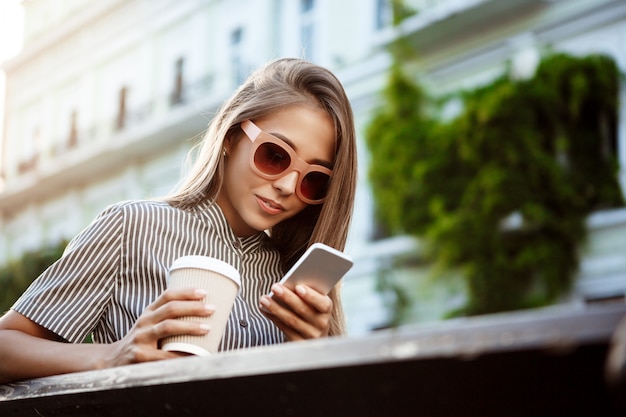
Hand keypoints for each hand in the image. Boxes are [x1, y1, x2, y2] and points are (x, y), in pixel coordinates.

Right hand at [97, 288, 213, 367]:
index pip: (167, 295)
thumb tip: (204, 314)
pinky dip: (180, 355)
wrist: (112, 361)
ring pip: (167, 327)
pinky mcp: (139, 356)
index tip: (204, 292)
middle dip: (193, 307)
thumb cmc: (142, 341)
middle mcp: (144, 322)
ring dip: (189, 326)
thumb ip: (170, 318)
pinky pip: (163, 355)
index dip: (186, 292)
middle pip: (170, 309)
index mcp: (149, 312)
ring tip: (207, 328)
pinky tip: (193, 355)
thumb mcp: (150, 324)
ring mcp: (140, 338)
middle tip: (212, 309)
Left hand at [259, 284, 331, 340]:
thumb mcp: (314, 302)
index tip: (298, 287)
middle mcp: (321, 324)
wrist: (314, 335)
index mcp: (326, 310)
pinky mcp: (298, 343)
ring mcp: (310, 335)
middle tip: (275, 287)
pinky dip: (273, 318)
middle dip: (288, 297)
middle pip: (303, 310)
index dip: (311, 296)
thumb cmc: (312, 310)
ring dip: (276, 308)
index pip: (322, 303)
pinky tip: (264, 310)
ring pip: (291, 320)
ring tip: (264, 299)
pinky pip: (284, 329)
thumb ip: (307, 294)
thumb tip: (288, 285)